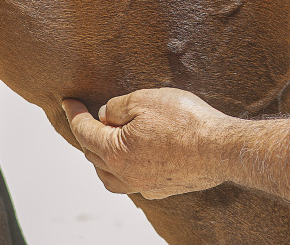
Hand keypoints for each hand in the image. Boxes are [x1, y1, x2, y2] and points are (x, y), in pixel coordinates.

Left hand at [62, 88, 232, 199]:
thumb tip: (104, 116)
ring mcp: (144, 186)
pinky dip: (123, 169)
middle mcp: (126, 174)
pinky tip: (131, 157)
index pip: (84, 131)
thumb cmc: (185, 122)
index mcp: (115, 152)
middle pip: (93, 154)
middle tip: (86, 115)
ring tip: (104, 140)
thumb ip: (117, 107)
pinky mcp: (163, 189)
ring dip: (101, 157)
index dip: (73, 113)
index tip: (67, 101)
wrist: (221, 149)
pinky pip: (132, 182)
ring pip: (110, 176)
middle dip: (86, 133)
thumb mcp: (144, 99)